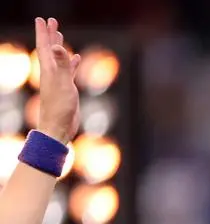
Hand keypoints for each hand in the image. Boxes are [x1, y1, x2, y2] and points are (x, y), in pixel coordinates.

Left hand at [33, 17, 79, 142]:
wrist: (58, 127)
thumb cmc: (59, 107)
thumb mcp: (62, 83)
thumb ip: (62, 65)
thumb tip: (56, 47)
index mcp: (48, 70)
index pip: (45, 46)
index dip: (44, 33)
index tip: (43, 19)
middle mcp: (51, 73)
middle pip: (50, 49)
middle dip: (50, 35)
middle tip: (51, 22)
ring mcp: (59, 81)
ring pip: (59, 59)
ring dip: (59, 47)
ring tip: (61, 35)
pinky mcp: (66, 89)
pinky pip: (69, 71)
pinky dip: (71, 63)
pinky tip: (76, 59)